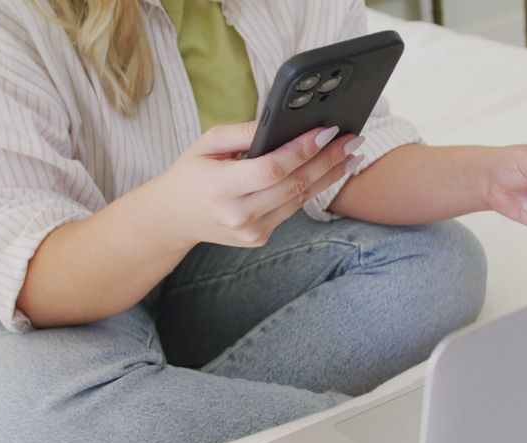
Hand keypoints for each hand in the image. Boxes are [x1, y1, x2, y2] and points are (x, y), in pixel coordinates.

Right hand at [152, 121, 364, 247]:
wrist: (173, 217)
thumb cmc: (191, 173)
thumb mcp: (207, 142)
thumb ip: (243, 131)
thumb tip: (283, 121)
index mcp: (219, 186)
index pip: (272, 169)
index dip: (304, 150)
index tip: (329, 131)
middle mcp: (237, 214)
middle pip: (294, 186)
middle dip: (328, 160)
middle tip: (354, 140)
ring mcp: (250, 231)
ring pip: (300, 200)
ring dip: (330, 176)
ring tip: (352, 155)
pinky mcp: (259, 238)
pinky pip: (291, 209)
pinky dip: (312, 189)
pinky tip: (329, 173)